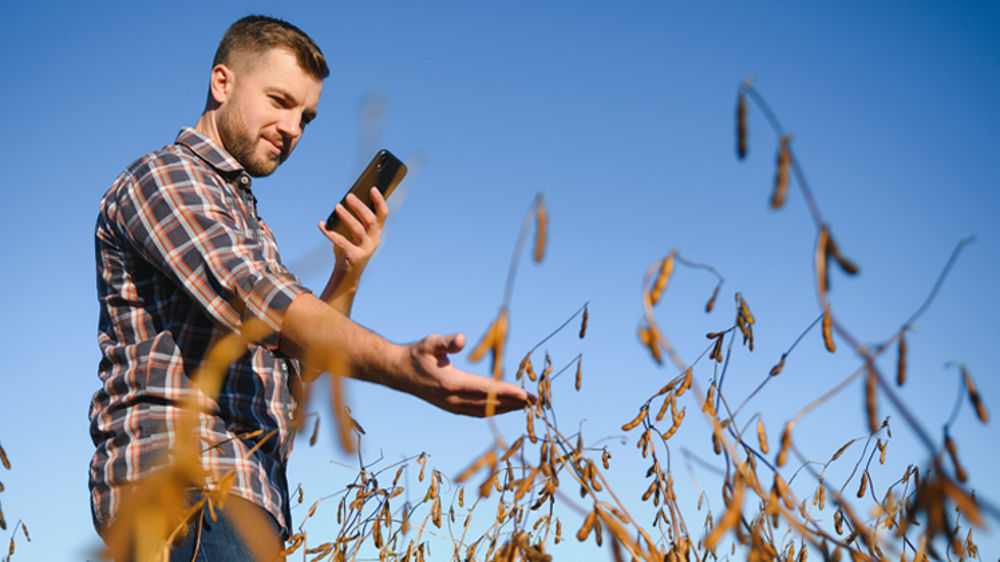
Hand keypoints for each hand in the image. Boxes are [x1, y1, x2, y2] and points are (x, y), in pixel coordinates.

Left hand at [318, 187, 388, 278]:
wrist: (345, 277)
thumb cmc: (348, 251)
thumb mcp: (351, 234)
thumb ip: (351, 220)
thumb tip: (344, 202)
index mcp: (375, 233)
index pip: (382, 214)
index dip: (379, 201)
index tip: (372, 188)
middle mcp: (374, 241)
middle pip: (371, 220)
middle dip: (360, 207)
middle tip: (348, 196)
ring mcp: (366, 250)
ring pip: (359, 230)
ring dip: (347, 217)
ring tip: (336, 207)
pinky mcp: (354, 257)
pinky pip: (342, 242)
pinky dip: (331, 233)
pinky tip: (321, 225)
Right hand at [404, 333, 536, 416]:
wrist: (398, 372)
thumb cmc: (416, 354)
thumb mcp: (430, 343)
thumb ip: (446, 342)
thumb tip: (462, 339)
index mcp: (450, 384)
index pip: (484, 390)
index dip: (506, 392)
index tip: (525, 394)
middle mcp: (452, 399)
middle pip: (489, 404)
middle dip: (514, 403)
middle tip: (536, 401)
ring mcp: (451, 406)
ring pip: (485, 411)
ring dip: (507, 409)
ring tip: (527, 406)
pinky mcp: (451, 408)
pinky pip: (477, 412)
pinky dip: (494, 411)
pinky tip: (506, 408)